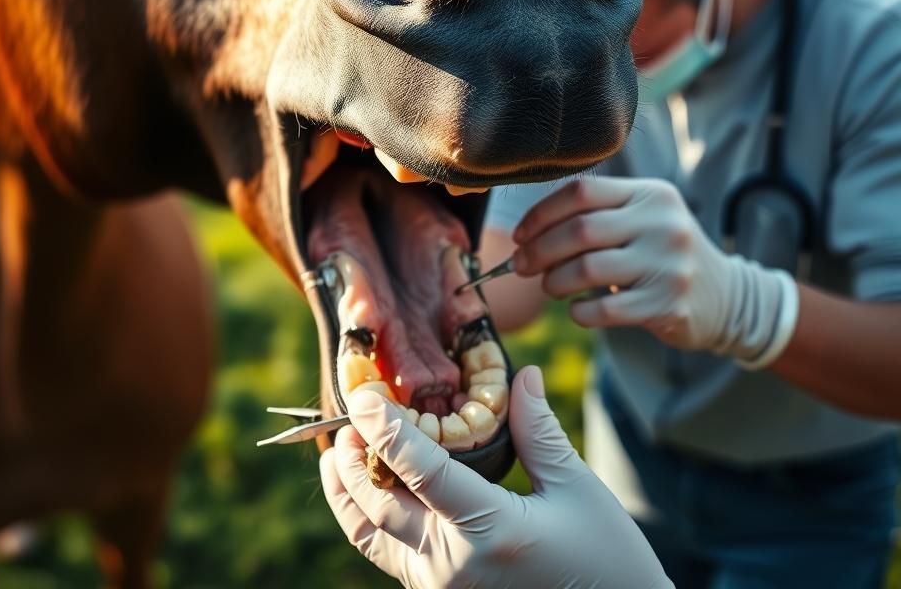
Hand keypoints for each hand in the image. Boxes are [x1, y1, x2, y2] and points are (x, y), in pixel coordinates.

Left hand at [320, 367, 669, 588]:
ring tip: (337, 450)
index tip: (364, 396)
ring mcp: (440, 585)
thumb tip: (522, 374)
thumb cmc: (606, 558)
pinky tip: (360, 488)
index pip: (422, 472)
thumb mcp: (577, 489)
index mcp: (492, 530)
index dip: (387, 430)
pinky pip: (384, 554)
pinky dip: (363, 517)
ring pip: (370, 534)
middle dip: (354, 457)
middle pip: (379, 503)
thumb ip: (537, 431)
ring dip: (346, 490)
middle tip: (347, 414)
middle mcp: (454, 563)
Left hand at [511, 177, 797, 366]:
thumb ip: (596, 215)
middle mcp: (663, 223)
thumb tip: (526, 235)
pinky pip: (605, 309)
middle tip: (521, 266)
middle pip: (580, 230)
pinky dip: (579, 312)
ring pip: (588, 269)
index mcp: (650, 194)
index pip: (581, 191)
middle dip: (539, 251)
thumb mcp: (642, 220)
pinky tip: (577, 311)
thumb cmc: (662, 256)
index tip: (520, 236)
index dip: (541, 214)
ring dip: (555, 282)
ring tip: (550, 288)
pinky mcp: (669, 304)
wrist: (727, 297)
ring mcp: (669, 264)